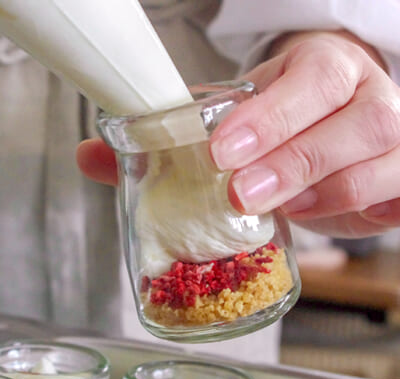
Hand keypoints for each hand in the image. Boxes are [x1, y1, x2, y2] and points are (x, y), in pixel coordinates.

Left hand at [77, 31, 399, 238]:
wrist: (334, 118)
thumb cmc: (287, 116)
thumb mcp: (236, 115)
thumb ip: (174, 136)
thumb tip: (93, 154)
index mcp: (324, 68)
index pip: (311, 81)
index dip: (271, 118)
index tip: (222, 153)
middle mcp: (367, 97)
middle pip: (355, 123)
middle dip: (295, 162)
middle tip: (240, 195)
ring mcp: (393, 140)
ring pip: (377, 165)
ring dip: (325, 194)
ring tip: (280, 211)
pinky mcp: (399, 179)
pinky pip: (396, 198)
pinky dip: (368, 212)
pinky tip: (337, 219)